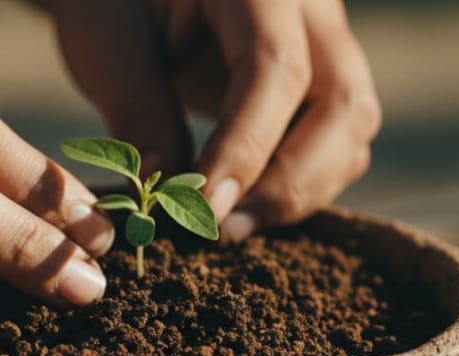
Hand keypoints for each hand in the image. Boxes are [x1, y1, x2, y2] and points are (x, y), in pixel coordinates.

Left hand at [48, 0, 380, 241]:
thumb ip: (136, 104)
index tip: (206, 209)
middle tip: (223, 229)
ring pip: (352, 128)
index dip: (247, 147)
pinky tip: (244, 206)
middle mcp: (311, 9)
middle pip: (342, 102)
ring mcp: (326, 45)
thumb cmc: (115, 2)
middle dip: (289, 181)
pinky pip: (339, 141)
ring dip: (299, 191)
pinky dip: (301, 184)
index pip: (275, 69)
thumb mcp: (105, 35)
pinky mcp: (322, 81)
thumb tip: (157, 186)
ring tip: (227, 227)